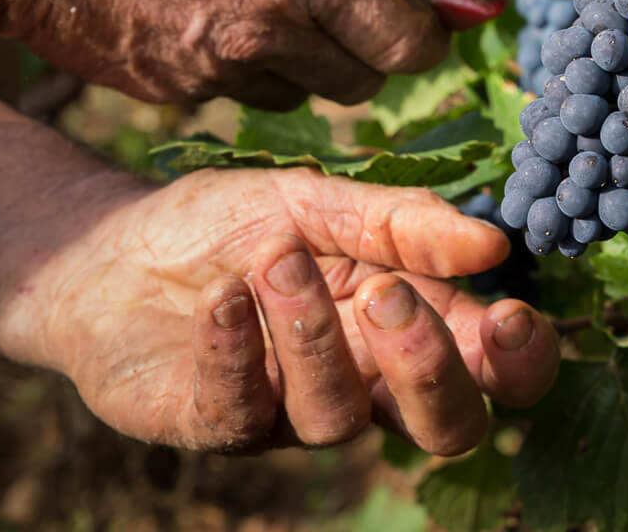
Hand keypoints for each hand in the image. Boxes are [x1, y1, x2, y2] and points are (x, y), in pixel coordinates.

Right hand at [0, 0, 450, 107]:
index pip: (411, 40)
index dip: (432, 25)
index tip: (429, 0)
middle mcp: (269, 27)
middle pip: (369, 79)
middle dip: (377, 43)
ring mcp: (215, 67)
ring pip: (307, 91)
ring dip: (314, 55)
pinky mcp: (171, 90)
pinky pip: (242, 90)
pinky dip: (251, 60)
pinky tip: (215, 3)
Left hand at [3, 165, 557, 454]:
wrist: (108, 248)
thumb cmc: (230, 226)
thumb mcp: (319, 200)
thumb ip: (404, 224)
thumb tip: (495, 244)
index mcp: (410, 327)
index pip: (493, 371)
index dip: (520, 362)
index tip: (510, 314)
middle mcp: (365, 383)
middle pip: (445, 427)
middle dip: (431, 369)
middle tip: (387, 295)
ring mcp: (290, 414)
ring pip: (338, 417)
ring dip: (314, 336)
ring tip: (277, 262)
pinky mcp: (215, 425)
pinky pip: (242, 412)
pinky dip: (236, 351)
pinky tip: (223, 298)